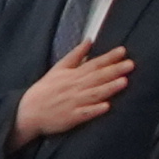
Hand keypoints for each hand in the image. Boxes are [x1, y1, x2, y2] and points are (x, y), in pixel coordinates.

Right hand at [15, 39, 134, 142]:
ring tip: (124, 82)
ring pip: (94, 94)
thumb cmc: (45, 90)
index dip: (109, 58)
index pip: (93, 64)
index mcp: (72, 75)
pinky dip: (95, 110)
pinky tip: (106, 106)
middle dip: (114, 70)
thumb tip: (89, 40)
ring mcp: (73, 102)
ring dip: (109, 88)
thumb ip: (75, 55)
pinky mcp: (71, 118)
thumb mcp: (58, 68)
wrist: (28, 112)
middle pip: (97, 77)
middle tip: (130, 64)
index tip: (123, 51)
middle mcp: (74, 87)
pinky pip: (84, 113)